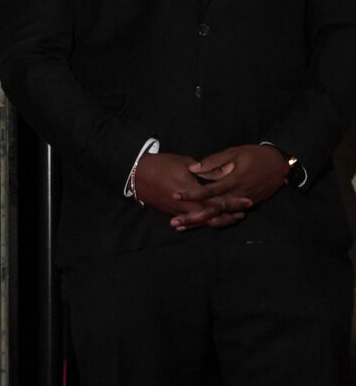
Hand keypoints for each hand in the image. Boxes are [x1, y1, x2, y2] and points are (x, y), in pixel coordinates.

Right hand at [130, 150, 245, 229]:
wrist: (138, 174)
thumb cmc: (162, 164)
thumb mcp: (186, 162)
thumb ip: (204, 170)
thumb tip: (221, 173)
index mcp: (192, 191)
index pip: (218, 200)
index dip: (234, 202)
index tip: (247, 201)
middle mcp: (187, 205)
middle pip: (212, 215)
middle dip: (229, 216)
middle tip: (243, 214)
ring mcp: (179, 211)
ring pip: (202, 221)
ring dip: (217, 221)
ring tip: (230, 219)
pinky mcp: (172, 213)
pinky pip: (190, 221)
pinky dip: (202, 222)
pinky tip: (211, 222)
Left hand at [181, 143, 290, 225]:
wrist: (280, 166)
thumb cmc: (256, 156)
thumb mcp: (235, 153)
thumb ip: (214, 161)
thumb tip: (193, 167)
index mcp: (233, 181)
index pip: (208, 190)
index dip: (191, 193)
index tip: (175, 194)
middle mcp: (236, 196)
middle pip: (211, 210)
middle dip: (192, 217)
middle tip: (173, 222)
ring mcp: (241, 204)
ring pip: (218, 217)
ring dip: (199, 223)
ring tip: (180, 227)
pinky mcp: (244, 207)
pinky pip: (226, 217)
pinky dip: (212, 222)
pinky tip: (197, 224)